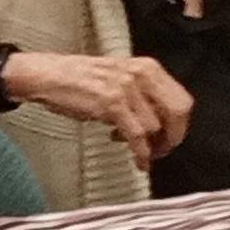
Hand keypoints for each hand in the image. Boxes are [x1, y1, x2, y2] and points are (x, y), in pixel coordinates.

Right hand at [4, 52, 192, 169]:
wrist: (47, 75)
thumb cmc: (79, 79)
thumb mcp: (121, 78)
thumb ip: (143, 94)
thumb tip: (161, 121)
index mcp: (147, 68)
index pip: (181, 99)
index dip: (180, 124)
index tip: (173, 138)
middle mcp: (141, 75)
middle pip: (177, 113)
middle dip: (173, 137)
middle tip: (163, 150)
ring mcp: (127, 89)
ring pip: (157, 127)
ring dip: (151, 146)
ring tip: (137, 149)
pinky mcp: (112, 103)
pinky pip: (137, 135)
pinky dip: (142, 153)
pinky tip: (139, 160)